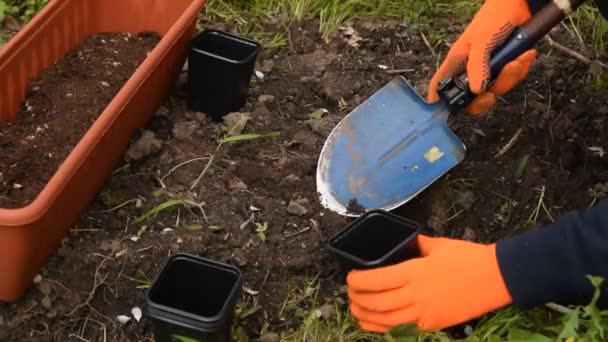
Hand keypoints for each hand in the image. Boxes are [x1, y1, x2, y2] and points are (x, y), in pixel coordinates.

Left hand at [346, 235, 511, 332]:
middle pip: (376, 302)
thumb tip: (404, 242)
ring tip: (355, 310)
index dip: (358, 281)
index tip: (350, 278)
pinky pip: (402, 331)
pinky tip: (374, 325)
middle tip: (349, 293)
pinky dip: (383, 329)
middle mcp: (416, 295)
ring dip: (366, 316)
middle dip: (357, 299)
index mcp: (414, 272)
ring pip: (386, 321)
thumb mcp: (437, 245)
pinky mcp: (433, 326)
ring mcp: (424, 314)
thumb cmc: (468, 258)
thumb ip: (416, 245)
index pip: (376, 280)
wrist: (497, 279)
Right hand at [427, 0, 537, 113]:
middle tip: (491, 96)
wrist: (521, 5)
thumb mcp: (482, 42)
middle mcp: (471, 68)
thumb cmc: (494, 18)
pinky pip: (513, 78)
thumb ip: (477, 67)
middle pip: (472, 96)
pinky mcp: (506, 66)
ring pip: (497, 88)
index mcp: (458, 61)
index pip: (441, 83)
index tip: (445, 110)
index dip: (439, 98)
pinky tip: (526, 55)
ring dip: (511, 77)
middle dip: (486, 97)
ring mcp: (489, 68)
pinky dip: (522, 68)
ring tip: (518, 59)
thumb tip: (476, 92)